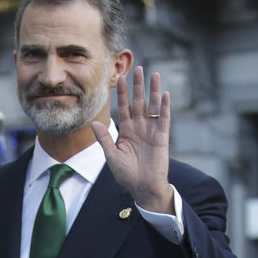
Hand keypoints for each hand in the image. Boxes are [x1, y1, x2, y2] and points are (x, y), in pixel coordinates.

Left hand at [91, 67, 173, 212]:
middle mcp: (139, 128)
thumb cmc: (127, 175)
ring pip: (152, 106)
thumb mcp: (112, 156)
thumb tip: (93, 122)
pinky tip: (164, 93)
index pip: (124, 107)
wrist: (143, 188)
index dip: (123, 93)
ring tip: (154, 74)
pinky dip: (164, 106)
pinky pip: (164, 119)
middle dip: (138, 86)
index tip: (121, 78)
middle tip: (138, 68)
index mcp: (126, 131)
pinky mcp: (162, 137)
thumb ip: (104, 139)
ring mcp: (151, 131)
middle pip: (138, 102)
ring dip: (153, 91)